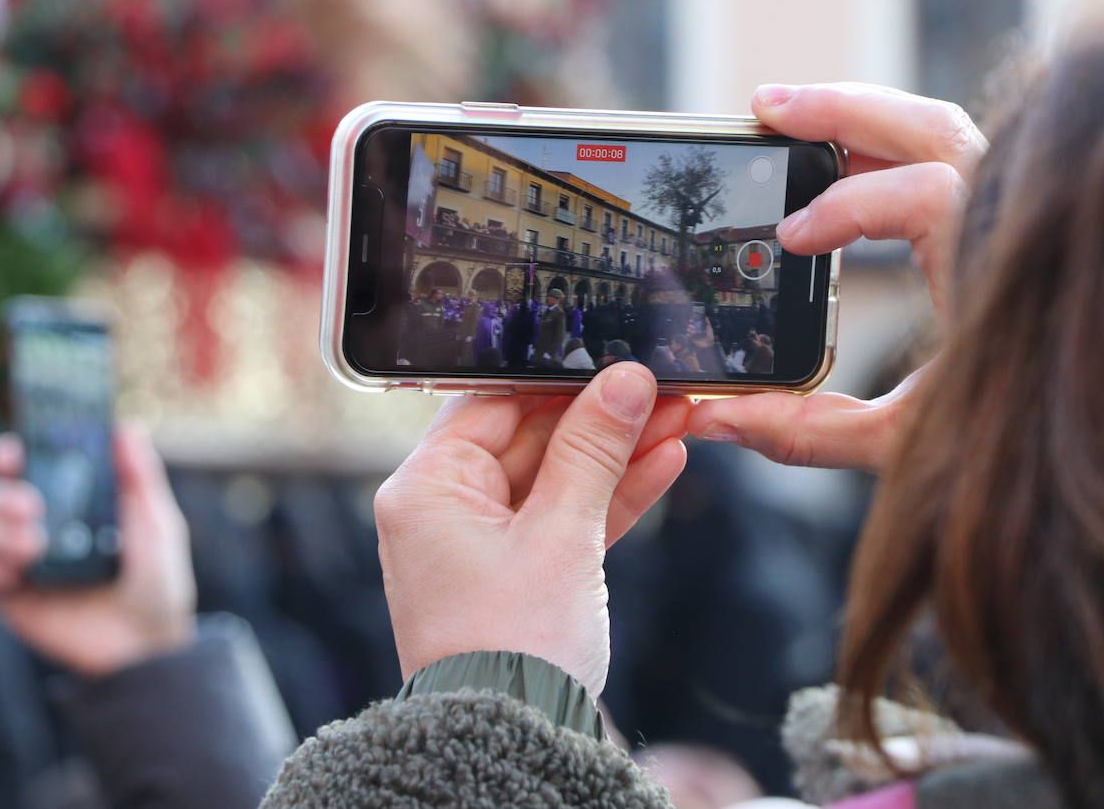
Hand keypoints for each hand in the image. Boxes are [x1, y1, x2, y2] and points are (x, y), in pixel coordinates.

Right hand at [0, 425, 195, 676]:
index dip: (10, 453)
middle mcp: (37, 523)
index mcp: (70, 499)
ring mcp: (18, 560)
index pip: (27, 464)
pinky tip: (11, 576)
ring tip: (34, 548)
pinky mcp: (6, 597)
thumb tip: (126, 427)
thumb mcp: (157, 525)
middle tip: (32, 507)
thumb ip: (139, 478)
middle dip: (2, 494)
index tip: (11, 453)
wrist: (148, 645)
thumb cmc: (159, 580)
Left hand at [375, 363, 690, 697]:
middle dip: (599, 420)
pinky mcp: (514, 575)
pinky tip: (660, 466)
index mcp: (427, 489)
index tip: (610, 362)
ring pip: (554, 481)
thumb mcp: (561, 534)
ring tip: (676, 421)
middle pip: (528, 440)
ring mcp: (479, 545)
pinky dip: (607, 500)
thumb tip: (623, 383)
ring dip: (615, 456)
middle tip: (658, 390)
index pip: (491, 405)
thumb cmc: (513, 645)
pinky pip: (561, 521)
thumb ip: (593, 451)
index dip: (556, 382)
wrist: (512, 741)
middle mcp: (443, 511)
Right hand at [687, 82, 987, 471]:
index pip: (919, 193)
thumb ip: (811, 431)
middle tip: (765, 111)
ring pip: (941, 129)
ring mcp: (1012, 211)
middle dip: (841, 110)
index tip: (791, 238)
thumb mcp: (906, 436)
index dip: (845, 206)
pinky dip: (889, 145)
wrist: (1088, 432)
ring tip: (788, 118)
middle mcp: (1011, 222)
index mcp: (994, 266)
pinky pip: (947, 155)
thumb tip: (718, 419)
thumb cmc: (1012, 435)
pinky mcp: (1004, 216)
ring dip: (862, 116)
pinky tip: (840, 158)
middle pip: (930, 126)